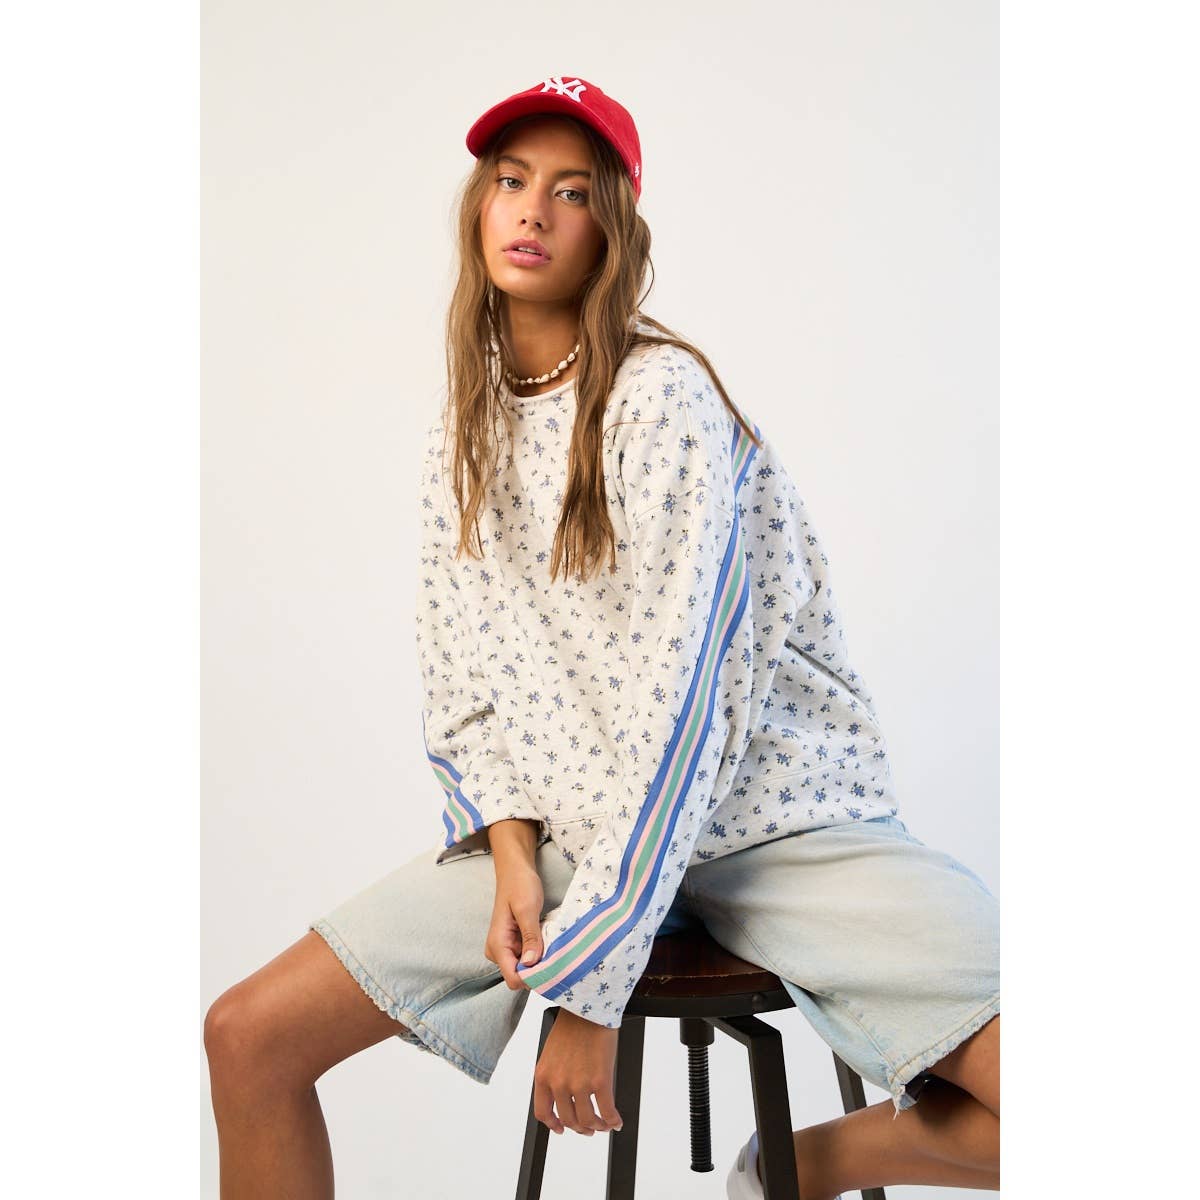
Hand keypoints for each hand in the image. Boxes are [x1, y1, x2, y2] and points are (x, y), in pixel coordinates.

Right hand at [484, 862, 545, 989]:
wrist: (516, 870)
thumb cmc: (519, 885)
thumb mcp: (527, 909)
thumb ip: (529, 936)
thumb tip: (531, 963)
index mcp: (497, 944)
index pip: (512, 978)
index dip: (532, 978)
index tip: (551, 967)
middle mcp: (498, 951)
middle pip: (520, 976)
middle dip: (538, 968)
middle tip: (554, 951)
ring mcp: (506, 948)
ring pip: (525, 968)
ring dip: (540, 959)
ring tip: (550, 942)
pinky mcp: (514, 943)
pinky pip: (528, 957)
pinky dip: (539, 952)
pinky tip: (546, 939)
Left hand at [533, 1009, 623, 1135]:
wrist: (589, 1007)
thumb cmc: (573, 1023)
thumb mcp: (551, 1051)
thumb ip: (554, 1074)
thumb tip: (565, 1094)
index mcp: (543, 1075)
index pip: (543, 1112)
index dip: (554, 1124)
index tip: (561, 1128)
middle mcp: (559, 1083)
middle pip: (569, 1120)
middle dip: (580, 1128)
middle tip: (589, 1128)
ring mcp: (579, 1084)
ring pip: (587, 1120)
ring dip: (597, 1126)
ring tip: (603, 1124)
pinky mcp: (600, 1081)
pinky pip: (607, 1112)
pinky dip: (613, 1121)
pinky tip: (616, 1121)